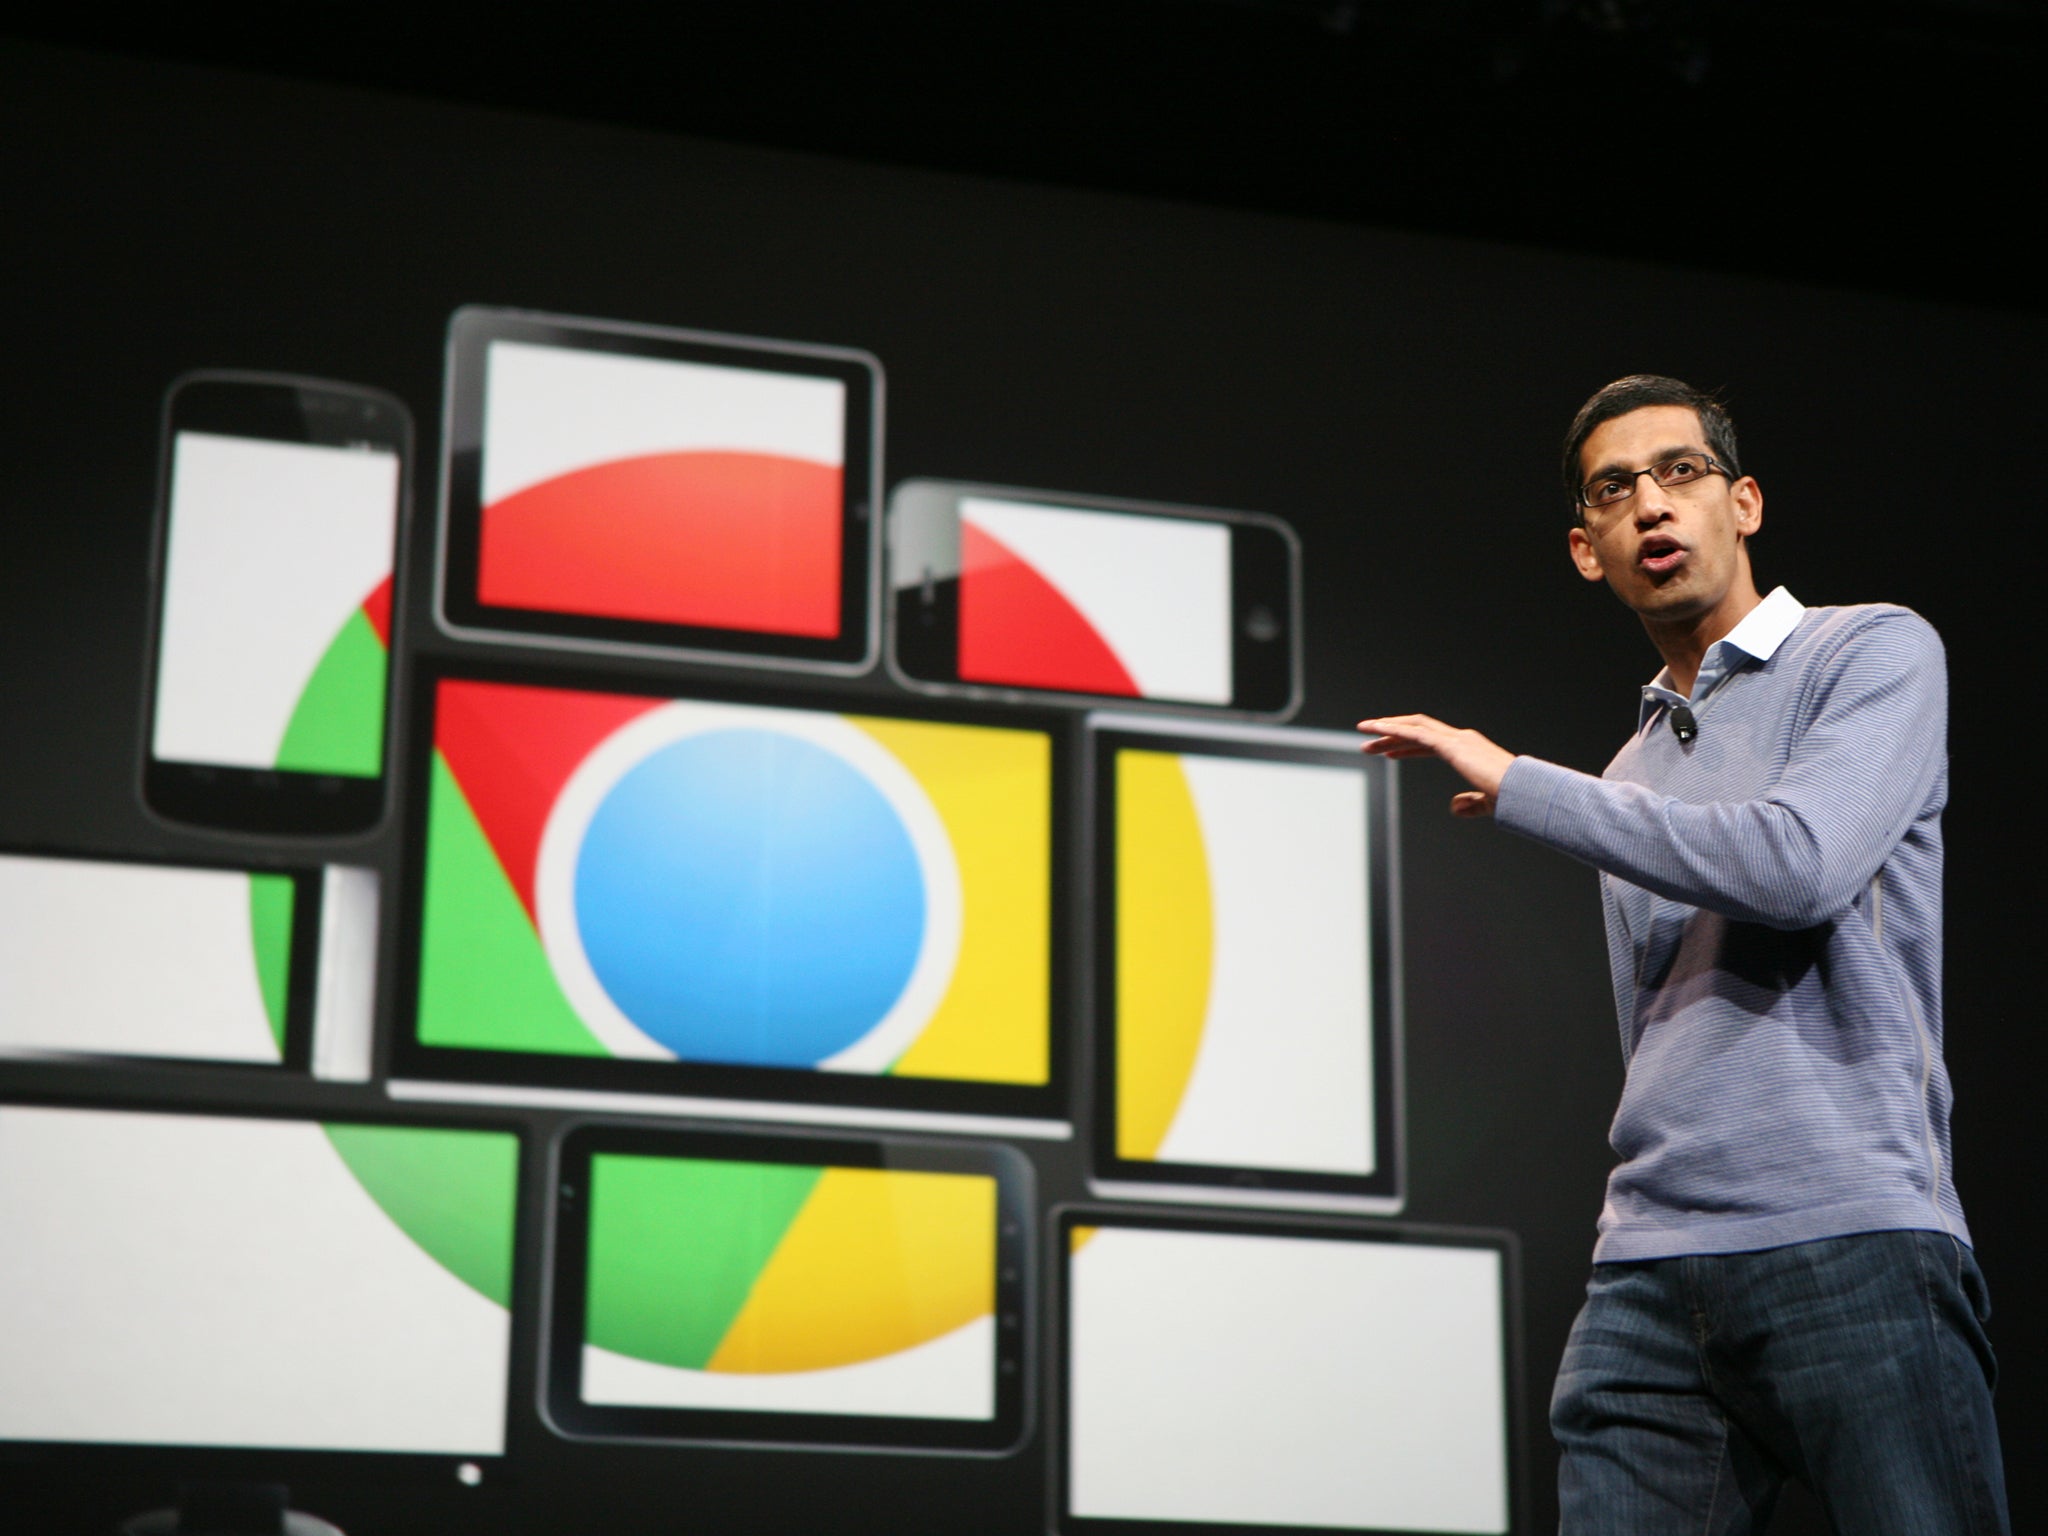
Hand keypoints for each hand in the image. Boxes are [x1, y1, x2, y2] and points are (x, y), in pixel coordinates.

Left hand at [1357, 714, 1514, 817]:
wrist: (1524, 792)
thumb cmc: (1512, 797)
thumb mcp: (1488, 802)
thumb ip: (1471, 803)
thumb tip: (1455, 808)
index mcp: (1469, 749)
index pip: (1432, 742)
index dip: (1408, 745)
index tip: (1388, 751)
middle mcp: (1461, 739)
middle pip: (1419, 730)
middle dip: (1393, 734)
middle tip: (1368, 743)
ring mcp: (1456, 739)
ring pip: (1414, 727)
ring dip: (1387, 729)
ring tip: (1364, 732)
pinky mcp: (1451, 745)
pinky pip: (1416, 733)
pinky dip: (1393, 730)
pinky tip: (1376, 731)